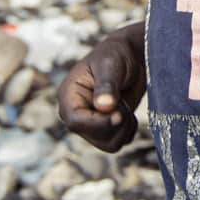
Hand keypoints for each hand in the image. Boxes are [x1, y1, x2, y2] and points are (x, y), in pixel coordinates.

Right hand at [58, 26, 146, 152]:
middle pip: (94, 136)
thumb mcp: (110, 65)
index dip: (98, 123)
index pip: (76, 122)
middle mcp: (76, 114)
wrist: (131, 58)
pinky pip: (118, 143)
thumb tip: (103, 106)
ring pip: (108, 144)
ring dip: (123, 128)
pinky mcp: (105, 130)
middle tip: (122, 101)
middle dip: (115, 122)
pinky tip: (128, 113)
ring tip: (124, 105)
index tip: (119, 113)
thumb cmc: (116, 55)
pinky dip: (128, 131)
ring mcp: (91, 124)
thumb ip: (107, 85)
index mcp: (69, 97)